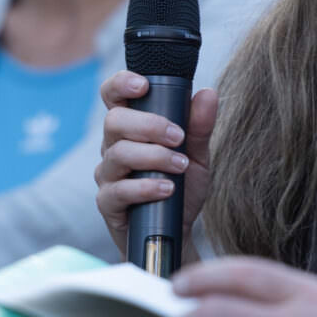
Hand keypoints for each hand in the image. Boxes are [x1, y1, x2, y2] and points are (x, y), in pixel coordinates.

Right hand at [94, 70, 217, 259]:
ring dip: (153, 157)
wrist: (178, 232)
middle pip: (114, 121)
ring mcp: (108, 174)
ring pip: (118, 154)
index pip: (113, 95)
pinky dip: (146, 187)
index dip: (121, 83)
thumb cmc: (182, 189)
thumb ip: (200, 127)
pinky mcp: (107, 202)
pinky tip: (166, 189)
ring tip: (180, 167)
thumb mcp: (197, 157)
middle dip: (149, 125)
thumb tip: (208, 93)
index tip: (143, 86)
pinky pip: (119, 190)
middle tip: (177, 137)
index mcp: (131, 127)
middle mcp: (113, 146)